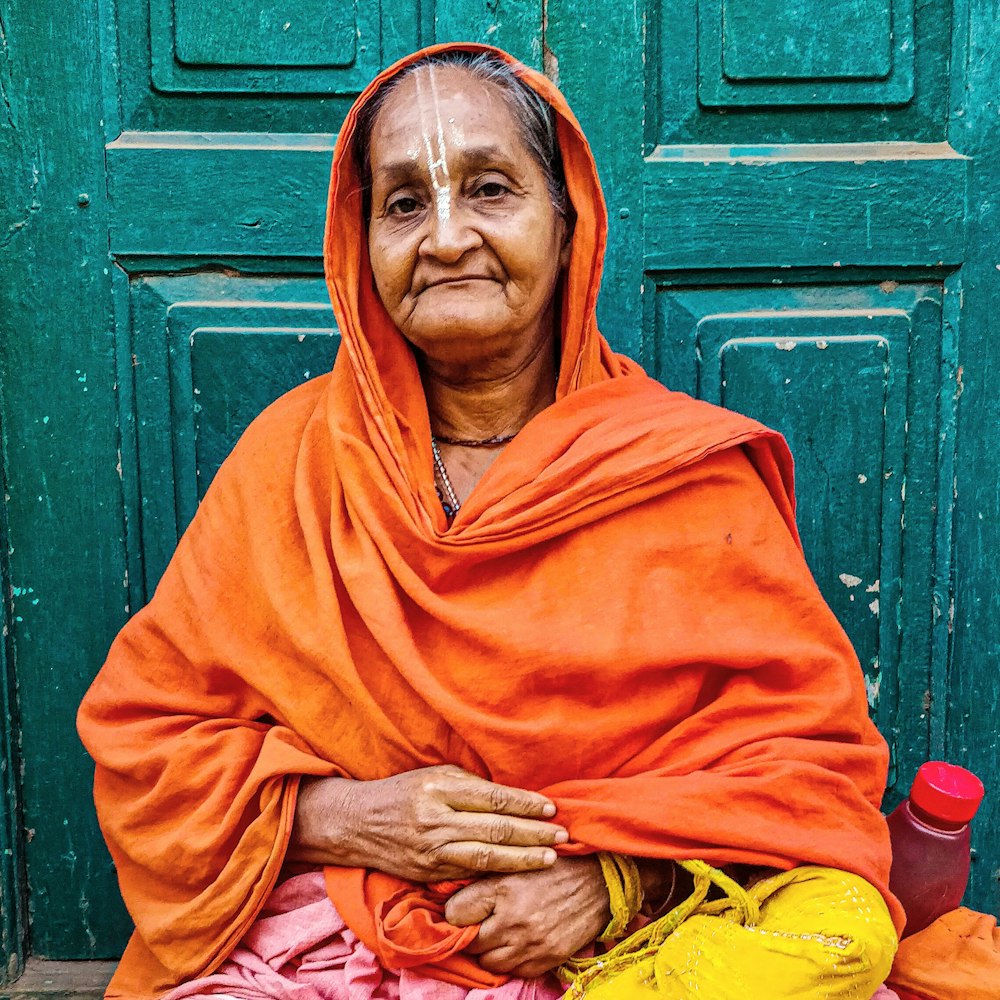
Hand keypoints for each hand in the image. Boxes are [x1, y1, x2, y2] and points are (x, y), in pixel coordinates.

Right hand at [289, 765, 567, 881]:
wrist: (355, 823)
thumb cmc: (401, 792)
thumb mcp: (432, 775)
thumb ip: (469, 784)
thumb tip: (511, 794)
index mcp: (438, 788)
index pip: (492, 797)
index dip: (525, 803)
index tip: (551, 807)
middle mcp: (435, 819)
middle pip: (494, 829)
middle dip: (533, 833)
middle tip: (562, 834)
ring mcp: (431, 849)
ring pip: (486, 857)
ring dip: (522, 858)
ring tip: (550, 856)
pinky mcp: (428, 872)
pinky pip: (469, 874)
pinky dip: (498, 874)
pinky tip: (519, 872)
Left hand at [444, 856, 610, 977]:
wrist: (600, 882)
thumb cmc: (555, 866)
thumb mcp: (517, 861)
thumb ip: (485, 876)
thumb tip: (454, 893)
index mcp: (503, 889)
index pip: (455, 914)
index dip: (457, 911)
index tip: (464, 908)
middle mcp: (514, 921)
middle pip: (471, 943)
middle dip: (473, 933)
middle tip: (484, 921)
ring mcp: (531, 945)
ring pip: (490, 962)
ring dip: (491, 950)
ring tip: (501, 932)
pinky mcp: (546, 960)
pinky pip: (515, 971)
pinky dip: (513, 960)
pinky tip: (520, 942)